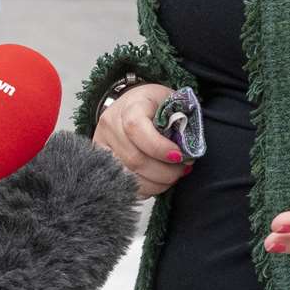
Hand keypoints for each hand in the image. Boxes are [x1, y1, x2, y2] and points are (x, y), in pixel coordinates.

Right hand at [92, 82, 190, 198]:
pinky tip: (158, 181)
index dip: (159, 148)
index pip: (137, 129)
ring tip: (172, 176)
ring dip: (157, 183)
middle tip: (183, 169)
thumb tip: (189, 150)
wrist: (131, 104)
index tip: (179, 156)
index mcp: (130, 106)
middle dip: (164, 171)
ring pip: (128, 176)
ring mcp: (102, 144)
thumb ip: (180, 121)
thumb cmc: (154, 104)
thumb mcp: (170, 101)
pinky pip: (123, 184)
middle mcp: (110, 125)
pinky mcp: (100, 161)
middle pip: (134, 159)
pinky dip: (145, 188)